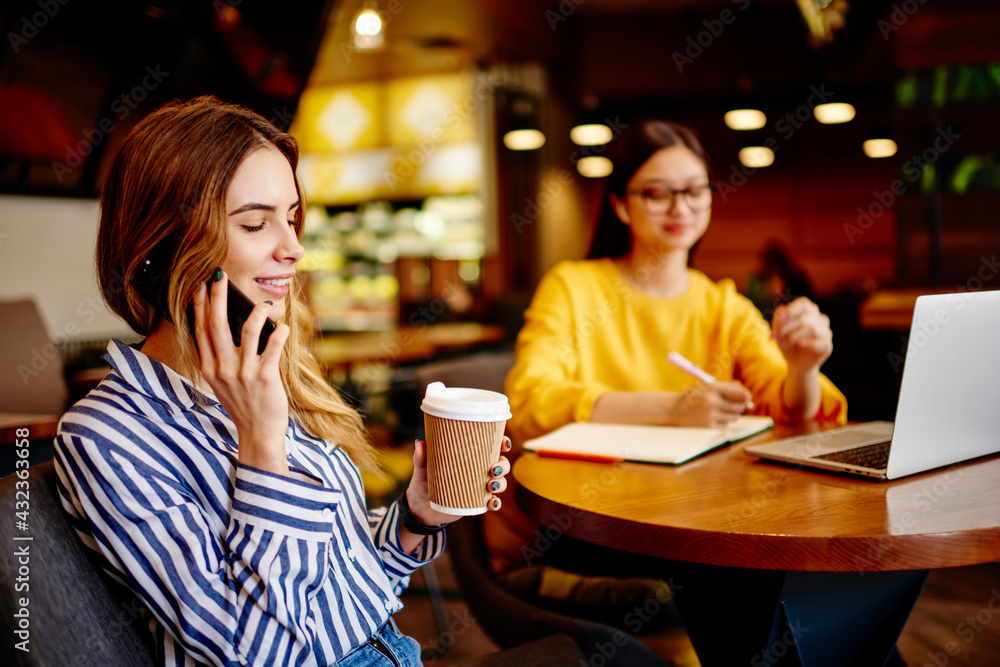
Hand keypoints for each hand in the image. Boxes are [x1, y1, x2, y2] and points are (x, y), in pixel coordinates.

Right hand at [192, 272, 291, 472]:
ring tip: (264, 304)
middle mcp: (222, 369)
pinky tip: (283, 326)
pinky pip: (273, 346)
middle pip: (217, 324)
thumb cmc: (244, 404)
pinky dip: (279, 332)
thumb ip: (221, 358)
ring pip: (248, 331)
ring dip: (256, 312)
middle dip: (218, 296)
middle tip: (221, 275)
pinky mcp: (265, 377)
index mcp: (209, 368)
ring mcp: (243, 373)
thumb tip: (229, 326)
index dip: (200, 305)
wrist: (258, 433)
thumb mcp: (223, 382)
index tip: (200, 285)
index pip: (201, 330)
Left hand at [405, 436, 512, 526]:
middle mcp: (477, 471)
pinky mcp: (476, 504)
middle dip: (503, 465)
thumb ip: (421, 458)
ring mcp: (478, 488)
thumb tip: (420, 444)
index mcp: (468, 457)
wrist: (419, 508)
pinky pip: (492, 503)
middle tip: (493, 469)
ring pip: (500, 483)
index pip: (490, 447)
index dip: (502, 443)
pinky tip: (492, 503)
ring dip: (501, 484)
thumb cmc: (423, 482)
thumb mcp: (422, 469)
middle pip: (500, 464)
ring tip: (491, 486)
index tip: (504, 443)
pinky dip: (495, 503)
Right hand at [669, 381, 751, 427]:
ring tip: (722, 410)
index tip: (748, 397)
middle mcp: (711, 400)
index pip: (738, 392)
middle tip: (737, 405)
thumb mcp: (707, 387)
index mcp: (712, 387)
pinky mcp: (708, 426)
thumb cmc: (693, 397)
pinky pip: (726, 425)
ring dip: (732, 414)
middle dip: (741, 405)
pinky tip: (713, 417)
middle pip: (739, 405)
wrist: (673, 409)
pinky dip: (724, 421)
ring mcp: (710, 414)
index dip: (746, 395)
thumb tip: (747, 395)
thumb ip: (727, 388)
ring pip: (734, 416)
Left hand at [772, 297, 832, 373]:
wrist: (795, 363)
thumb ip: (778, 319)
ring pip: (812, 329)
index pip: (804, 303)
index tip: (780, 319)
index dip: (791, 310)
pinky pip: (821, 342)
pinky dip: (809, 343)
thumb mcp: (778, 331)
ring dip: (794, 336)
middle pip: (804, 317)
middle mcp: (820, 319)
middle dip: (786, 327)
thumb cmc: (787, 343)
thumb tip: (781, 309)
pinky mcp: (827, 346)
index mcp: (809, 311)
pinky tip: (800, 345)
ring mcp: (825, 332)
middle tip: (775, 337)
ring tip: (782, 343)